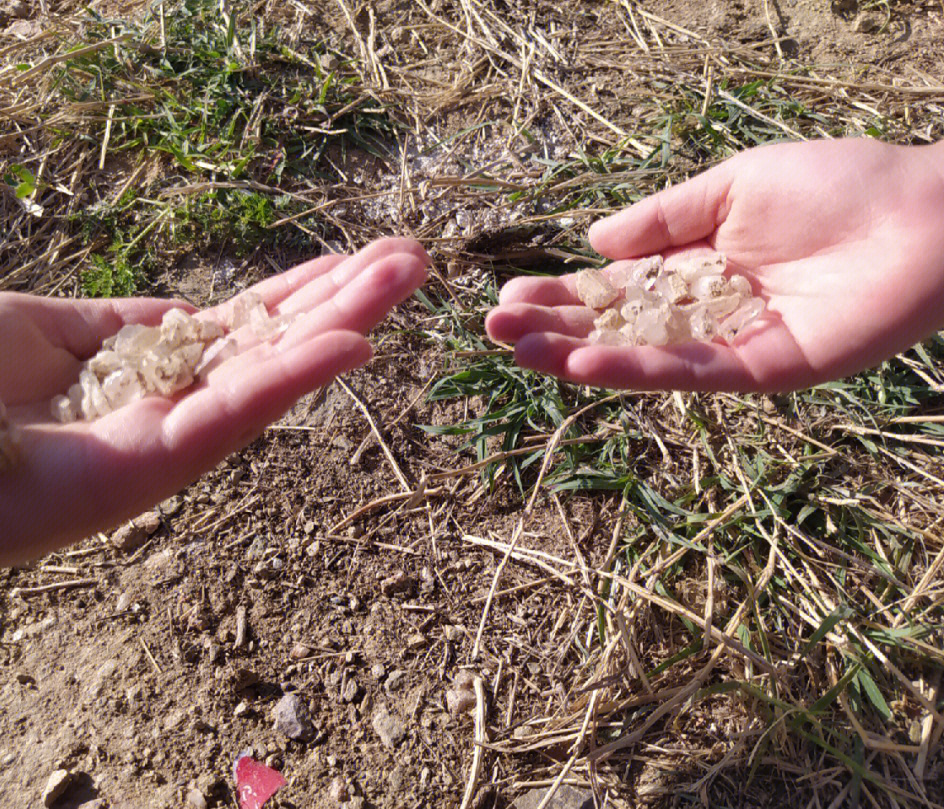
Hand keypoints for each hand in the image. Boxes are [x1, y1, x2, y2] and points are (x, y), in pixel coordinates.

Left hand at [0, 238, 428, 591]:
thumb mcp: (39, 326)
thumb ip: (121, 327)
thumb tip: (182, 316)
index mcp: (134, 378)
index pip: (235, 331)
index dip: (295, 293)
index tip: (351, 260)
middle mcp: (159, 415)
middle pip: (269, 349)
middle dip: (341, 300)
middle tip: (412, 258)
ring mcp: (159, 446)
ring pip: (269, 378)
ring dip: (342, 323)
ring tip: (408, 276)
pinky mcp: (147, 470)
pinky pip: (234, 415)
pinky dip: (294, 377)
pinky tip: (355, 339)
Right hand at [486, 138, 943, 391]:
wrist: (922, 214)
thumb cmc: (836, 185)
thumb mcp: (730, 186)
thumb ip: (661, 219)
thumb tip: (591, 239)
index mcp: (695, 265)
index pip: (612, 286)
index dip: (562, 294)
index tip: (509, 297)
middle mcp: (703, 311)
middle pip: (614, 326)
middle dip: (554, 328)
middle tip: (494, 330)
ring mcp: (728, 344)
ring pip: (639, 357)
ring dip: (576, 356)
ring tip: (519, 352)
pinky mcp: (759, 370)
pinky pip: (686, 373)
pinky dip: (633, 369)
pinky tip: (583, 361)